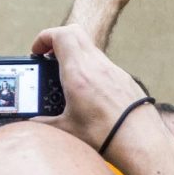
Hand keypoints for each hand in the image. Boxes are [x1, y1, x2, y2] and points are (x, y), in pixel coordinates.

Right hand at [30, 24, 156, 154]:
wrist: (142, 142)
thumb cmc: (106, 135)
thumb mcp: (67, 129)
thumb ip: (44, 123)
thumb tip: (31, 123)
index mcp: (78, 73)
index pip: (60, 35)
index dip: (44, 38)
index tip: (37, 52)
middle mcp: (96, 65)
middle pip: (74, 32)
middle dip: (56, 40)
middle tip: (47, 56)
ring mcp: (112, 69)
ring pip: (88, 46)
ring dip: (72, 53)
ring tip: (63, 75)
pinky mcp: (123, 77)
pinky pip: (100, 61)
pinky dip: (86, 65)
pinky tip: (84, 88)